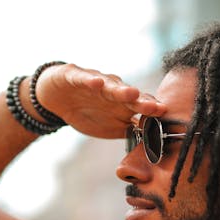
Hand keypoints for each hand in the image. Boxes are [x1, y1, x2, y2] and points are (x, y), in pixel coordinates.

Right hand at [34, 64, 165, 138]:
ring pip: (110, 86)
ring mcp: (95, 82)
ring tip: (131, 94)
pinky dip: (90, 80)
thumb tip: (151, 143)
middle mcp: (113, 91)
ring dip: (120, 90)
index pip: (140, 106)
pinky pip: (84, 78)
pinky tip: (96, 83)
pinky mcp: (75, 75)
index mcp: (122, 104)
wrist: (56, 97)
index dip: (151, 110)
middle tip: (153, 107)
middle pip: (129, 96)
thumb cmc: (87, 112)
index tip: (163, 115)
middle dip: (141, 101)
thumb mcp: (108, 127)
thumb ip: (128, 131)